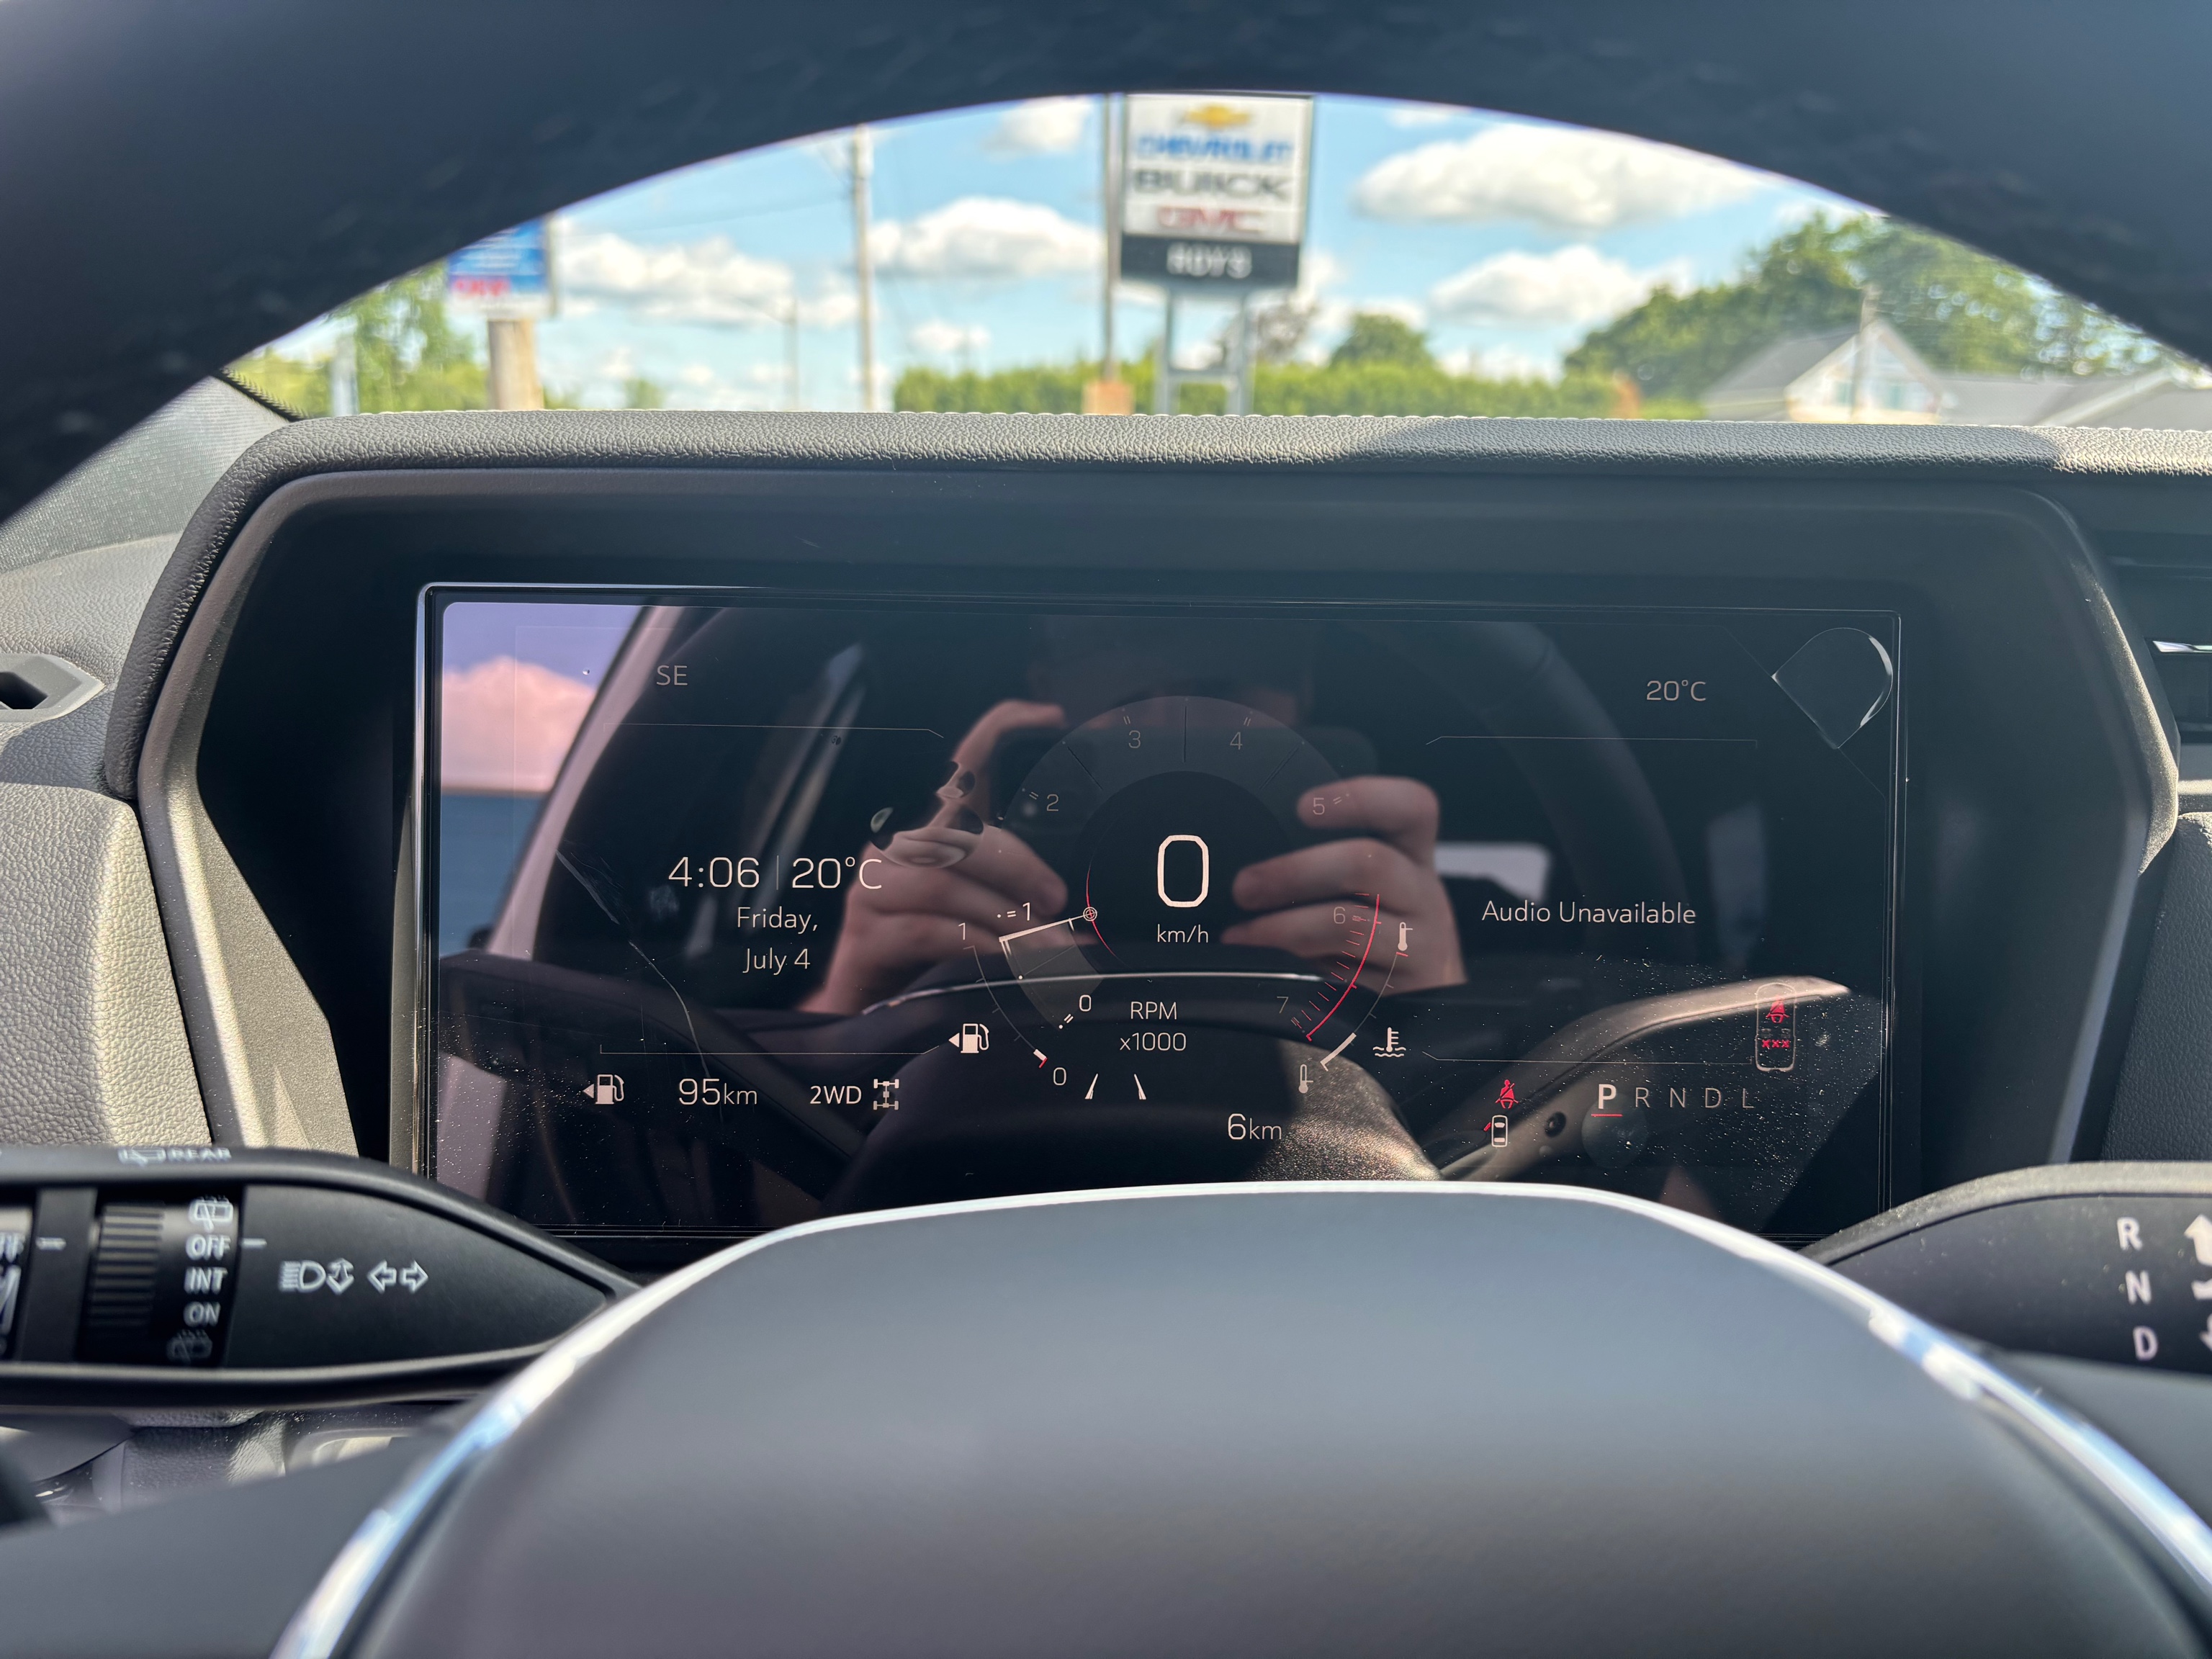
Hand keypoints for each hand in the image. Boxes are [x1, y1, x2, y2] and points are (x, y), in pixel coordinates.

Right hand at [802, 701, 1066, 1013]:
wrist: (873, 1009)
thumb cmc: (932, 952)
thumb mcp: (982, 911)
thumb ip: (1019, 895)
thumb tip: (1078, 909)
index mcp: (933, 829)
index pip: (962, 762)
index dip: (1001, 728)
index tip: (1050, 717)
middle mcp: (899, 848)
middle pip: (959, 831)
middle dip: (1019, 865)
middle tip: (1059, 901)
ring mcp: (876, 888)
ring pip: (944, 881)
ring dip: (1005, 915)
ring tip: (1045, 945)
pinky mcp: (867, 932)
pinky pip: (929, 930)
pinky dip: (977, 946)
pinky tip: (1004, 961)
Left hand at [1222, 776, 1464, 993]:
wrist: (1422, 1011)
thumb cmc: (1378, 933)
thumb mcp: (1369, 890)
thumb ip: (1325, 865)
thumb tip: (1244, 861)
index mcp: (1413, 856)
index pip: (1411, 807)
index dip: (1361, 798)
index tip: (1303, 806)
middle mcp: (1424, 895)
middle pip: (1370, 863)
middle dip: (1295, 871)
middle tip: (1244, 887)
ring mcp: (1421, 947)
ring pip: (1352, 924)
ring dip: (1284, 927)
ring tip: (1241, 934)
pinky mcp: (1402, 994)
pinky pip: (1345, 980)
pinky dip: (1298, 969)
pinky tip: (1268, 967)